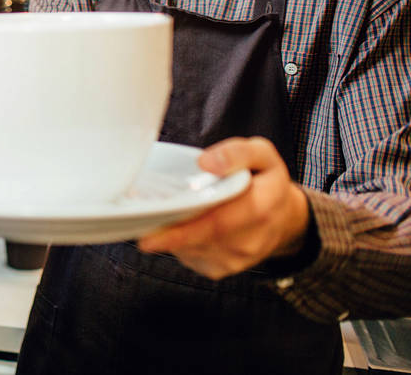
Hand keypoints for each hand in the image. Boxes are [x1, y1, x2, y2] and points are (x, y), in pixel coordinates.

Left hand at [138, 137, 308, 279]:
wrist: (285, 218)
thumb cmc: (266, 181)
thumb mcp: (261, 154)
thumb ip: (237, 152)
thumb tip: (206, 162)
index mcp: (261, 207)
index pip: (218, 222)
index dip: (182, 230)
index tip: (149, 233)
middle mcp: (250, 239)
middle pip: (198, 239)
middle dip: (164, 233)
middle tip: (135, 222)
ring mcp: (235, 258)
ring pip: (189, 249)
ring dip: (168, 236)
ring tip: (154, 216)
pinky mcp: (221, 268)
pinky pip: (190, 257)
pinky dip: (176, 243)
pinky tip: (173, 226)